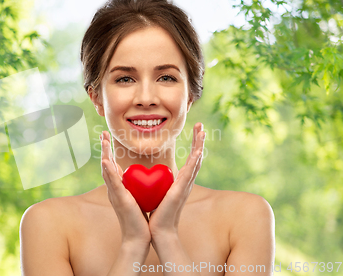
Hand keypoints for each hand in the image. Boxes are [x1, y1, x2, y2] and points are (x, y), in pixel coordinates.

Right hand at [100, 131, 151, 246]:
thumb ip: (136, 187)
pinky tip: (106, 162)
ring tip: (104, 140)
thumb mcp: (137, 198)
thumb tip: (141, 176)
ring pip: (107, 170)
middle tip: (103, 132)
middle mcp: (113, 188)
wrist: (137, 237)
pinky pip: (113, 183)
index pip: (112, 165)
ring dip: (105, 154)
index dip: (109, 151)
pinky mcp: (119, 199)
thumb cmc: (139, 219)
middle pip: (106, 164)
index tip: (108, 136)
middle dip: (104, 147)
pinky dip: (109, 172)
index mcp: (118, 187)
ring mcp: (114, 193)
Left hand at [147, 122, 205, 239]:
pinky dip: (194, 162)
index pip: (190, 159)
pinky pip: (189, 173)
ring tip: (202, 132)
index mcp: (181, 181)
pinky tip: (198, 151)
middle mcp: (186, 182)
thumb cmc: (157, 213)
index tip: (196, 130)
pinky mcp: (181, 191)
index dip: (194, 145)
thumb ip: (158, 181)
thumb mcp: (158, 192)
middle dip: (199, 141)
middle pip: (196, 157)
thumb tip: (152, 173)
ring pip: (196, 162)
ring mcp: (185, 186)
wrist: (159, 230)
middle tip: (202, 126)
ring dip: (199, 146)